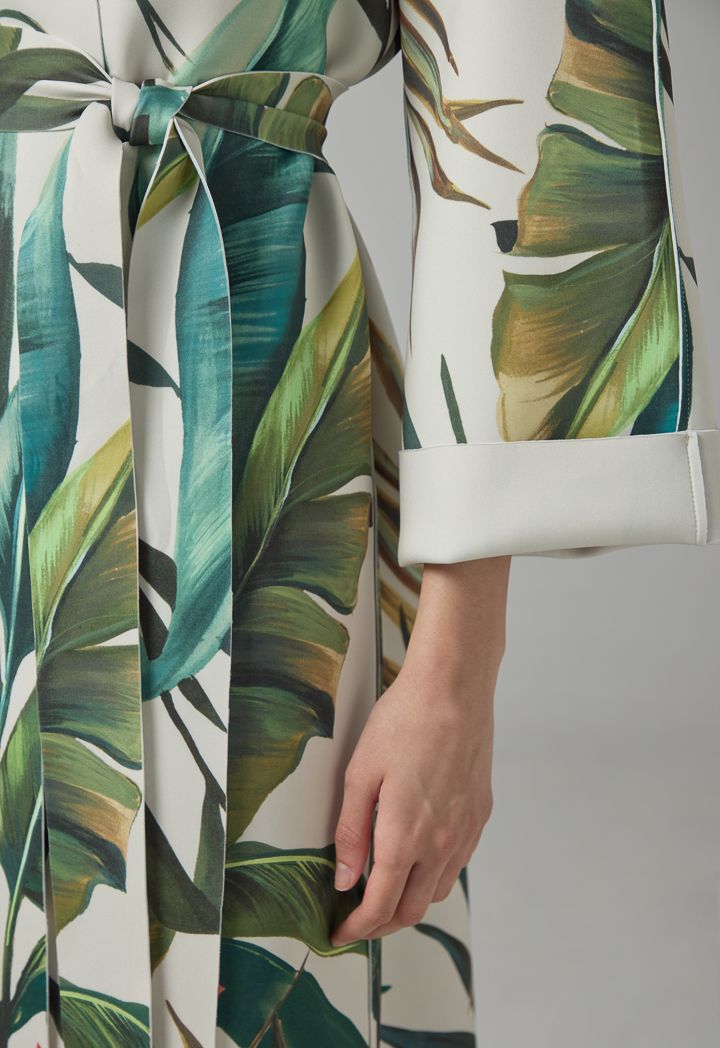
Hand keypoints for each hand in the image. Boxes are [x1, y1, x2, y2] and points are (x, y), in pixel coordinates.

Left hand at [329, 555, 509, 946]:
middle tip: (358, 921)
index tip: (340, 933)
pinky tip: (418, 857)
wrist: (454, 689)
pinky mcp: (479, 814)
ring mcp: (465, 831)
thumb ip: (351, 832)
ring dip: (410, 903)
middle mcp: (440, 844)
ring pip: (438, 891)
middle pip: (412, 909)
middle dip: (382, 925)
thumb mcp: (360, 774)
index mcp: (404, 838)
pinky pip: (457, 863)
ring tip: (385, 891)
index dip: (357, 929)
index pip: (380, 906)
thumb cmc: (403, 722)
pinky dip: (434, 876)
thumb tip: (344, 879)